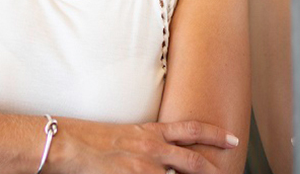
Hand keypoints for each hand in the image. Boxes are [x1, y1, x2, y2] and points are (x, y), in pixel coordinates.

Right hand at [54, 118, 239, 173]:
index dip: (215, 135)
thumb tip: (161, 153)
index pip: (191, 130)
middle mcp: (152, 150)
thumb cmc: (87, 137)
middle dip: (215, 171)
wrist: (66, 144)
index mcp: (149, 133)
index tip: (233, 139)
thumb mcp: (123, 133)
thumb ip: (143, 142)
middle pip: (195, 162)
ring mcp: (145, 168)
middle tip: (228, 173)